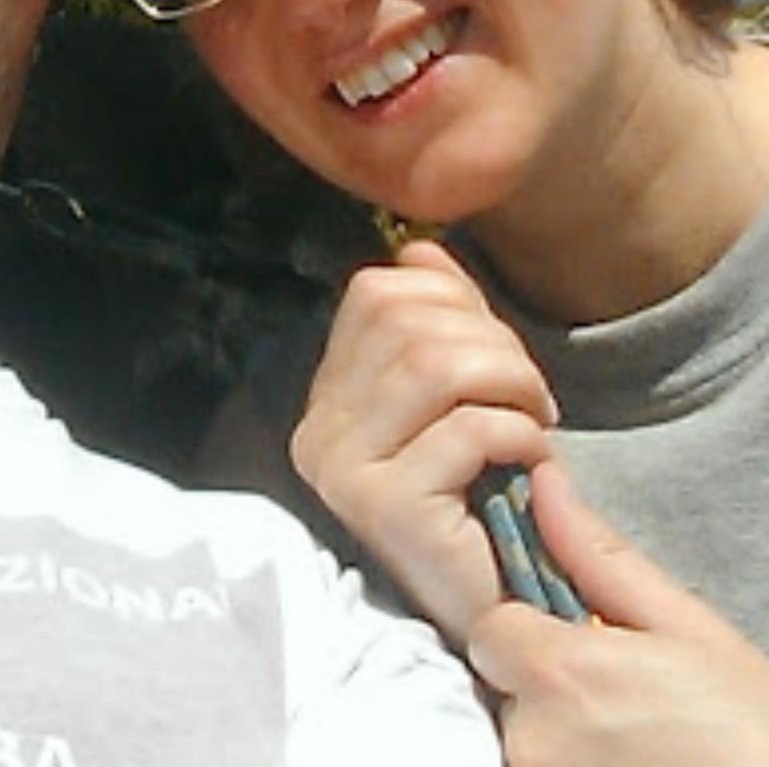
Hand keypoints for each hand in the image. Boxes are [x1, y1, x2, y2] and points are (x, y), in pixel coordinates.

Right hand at [290, 238, 555, 641]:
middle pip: (408, 322)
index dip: (451, 299)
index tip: (496, 347)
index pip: (375, 294)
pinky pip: (468, 429)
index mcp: (325, 399)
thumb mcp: (459, 393)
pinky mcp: (388, 508)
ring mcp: (344, 471)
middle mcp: (317, 431)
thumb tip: (419, 248)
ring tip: (538, 418)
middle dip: (493, 342)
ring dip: (512, 381)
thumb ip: (437, 320)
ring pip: (435, 365)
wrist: (512, 607)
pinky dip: (522, 434)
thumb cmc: (490, 497)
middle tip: (531, 392)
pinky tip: (535, 462)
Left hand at [470, 461, 768, 764]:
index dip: (531, 630)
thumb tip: (545, 487)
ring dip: (562, 730)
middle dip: (548, 682)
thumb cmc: (751, 730)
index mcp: (559, 673)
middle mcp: (534, 736)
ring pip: (523, 733)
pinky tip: (630, 759)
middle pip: (504, 685)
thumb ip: (598, 559)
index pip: (491, 629)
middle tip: (621, 696)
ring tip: (633, 733)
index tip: (581, 644)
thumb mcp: (688, 632)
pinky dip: (571, 760)